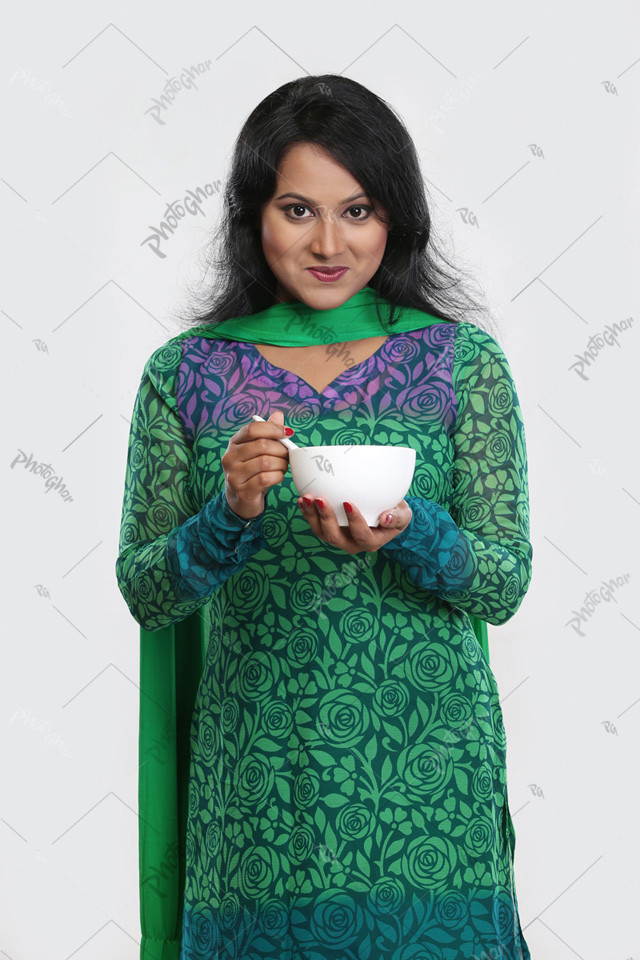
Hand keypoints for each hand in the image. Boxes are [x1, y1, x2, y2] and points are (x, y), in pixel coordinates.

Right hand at [222, 410, 291, 519]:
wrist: (241, 499)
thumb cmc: (252, 471)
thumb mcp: (257, 451)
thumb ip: (267, 433)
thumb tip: (278, 415)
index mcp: (234, 443)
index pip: (252, 429)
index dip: (273, 428)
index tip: (287, 433)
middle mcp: (230, 457)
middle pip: (262, 445)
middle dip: (281, 450)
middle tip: (287, 455)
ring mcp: (234, 475)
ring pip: (266, 462)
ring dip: (281, 464)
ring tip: (283, 466)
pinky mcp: (242, 491)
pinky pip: (266, 478)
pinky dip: (278, 476)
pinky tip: (279, 476)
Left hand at [296, 494, 411, 553]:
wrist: (386, 514)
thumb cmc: (395, 513)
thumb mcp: (403, 515)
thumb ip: (397, 517)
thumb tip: (385, 517)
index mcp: (371, 542)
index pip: (361, 535)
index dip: (354, 521)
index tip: (348, 503)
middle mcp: (352, 543)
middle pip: (335, 537)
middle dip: (326, 519)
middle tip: (320, 499)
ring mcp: (339, 537)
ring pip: (321, 532)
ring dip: (311, 515)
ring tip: (307, 498)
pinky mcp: (329, 529)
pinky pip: (315, 524)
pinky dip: (307, 513)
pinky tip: (302, 500)